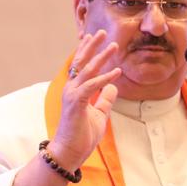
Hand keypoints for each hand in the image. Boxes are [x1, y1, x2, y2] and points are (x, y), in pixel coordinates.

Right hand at [50, 30, 120, 168]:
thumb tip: (113, 87)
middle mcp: (71, 89)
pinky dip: (105, 78)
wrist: (69, 153)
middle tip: (103, 32)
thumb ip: (105, 100)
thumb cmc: (82, 135)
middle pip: (82, 62)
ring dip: (102, 57)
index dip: (87, 50)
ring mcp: (72, 95)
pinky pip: (92, 87)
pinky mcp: (76, 103)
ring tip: (114, 45)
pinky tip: (116, 72)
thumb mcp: (99, 114)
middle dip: (93, 46)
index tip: (93, 37)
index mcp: (75, 90)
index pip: (81, 66)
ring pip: (88, 70)